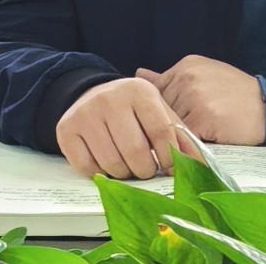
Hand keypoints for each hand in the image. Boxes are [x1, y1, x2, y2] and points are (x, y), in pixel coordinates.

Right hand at [55, 76, 200, 179]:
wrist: (91, 94)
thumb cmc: (131, 108)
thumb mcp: (158, 111)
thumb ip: (179, 134)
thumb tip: (199, 164)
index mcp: (139, 91)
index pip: (161, 132)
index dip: (169, 157)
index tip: (168, 167)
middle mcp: (110, 98)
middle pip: (135, 151)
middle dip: (145, 169)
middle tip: (146, 169)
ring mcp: (86, 114)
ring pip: (112, 163)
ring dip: (124, 174)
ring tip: (128, 166)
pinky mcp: (67, 130)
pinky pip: (88, 168)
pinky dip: (101, 174)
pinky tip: (106, 162)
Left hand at [137, 55, 265, 145]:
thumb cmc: (237, 94)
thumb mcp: (205, 75)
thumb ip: (171, 78)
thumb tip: (139, 73)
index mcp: (186, 65)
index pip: (157, 91)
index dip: (163, 111)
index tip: (171, 121)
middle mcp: (187, 77)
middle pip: (161, 109)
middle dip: (166, 124)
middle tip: (179, 135)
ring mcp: (194, 96)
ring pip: (169, 124)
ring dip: (175, 137)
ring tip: (189, 142)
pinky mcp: (202, 117)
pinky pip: (183, 137)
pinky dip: (186, 146)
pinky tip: (195, 148)